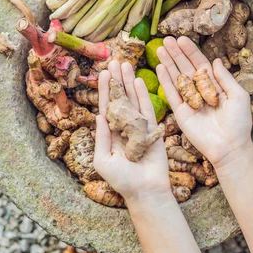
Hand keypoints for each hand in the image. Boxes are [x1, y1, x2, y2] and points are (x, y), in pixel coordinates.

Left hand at [93, 60, 171, 204]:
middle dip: (117, 80)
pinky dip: (143, 95)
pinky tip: (139, 81)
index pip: (106, 107)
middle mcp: (124, 127)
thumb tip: (99, 116)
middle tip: (115, 61)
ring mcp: (139, 127)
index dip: (105, 90)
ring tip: (126, 64)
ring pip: (133, 100)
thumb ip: (102, 138)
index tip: (104, 72)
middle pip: (120, 98)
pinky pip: (148, 109)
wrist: (146, 191)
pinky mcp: (153, 130)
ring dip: (129, 82)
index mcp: (110, 134)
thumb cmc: (122, 180)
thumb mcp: (103, 160)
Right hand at [156, 36, 252, 168]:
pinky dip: (166, 81)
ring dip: (168, 63)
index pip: (200, 64)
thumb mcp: (238, 96)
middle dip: (176, 54)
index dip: (191, 52)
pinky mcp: (181, 113)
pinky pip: (172, 95)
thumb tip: (215, 61)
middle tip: (167, 39)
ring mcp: (190, 101)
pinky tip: (160, 68)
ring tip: (160, 49)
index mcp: (215, 85)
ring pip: (177, 78)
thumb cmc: (239, 122)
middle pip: (185, 68)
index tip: (182, 39)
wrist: (229, 147)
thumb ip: (224, 78)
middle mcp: (200, 91)